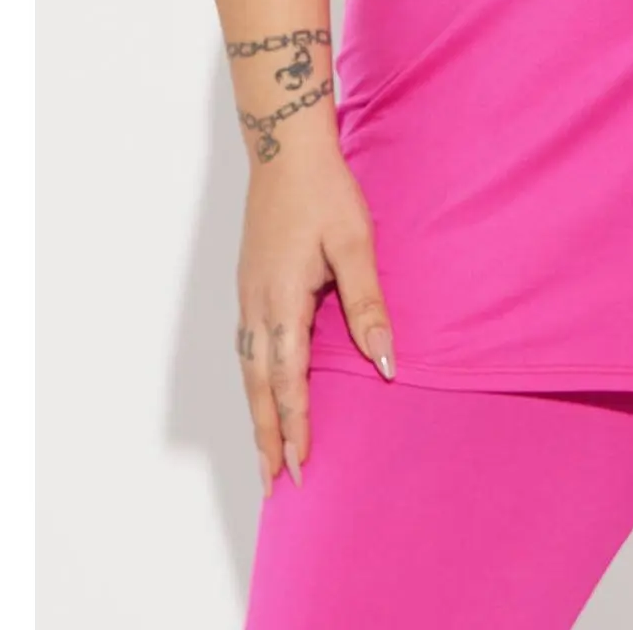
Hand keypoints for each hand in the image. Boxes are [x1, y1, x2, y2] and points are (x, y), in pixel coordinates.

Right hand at [235, 140, 395, 496]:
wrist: (285, 149)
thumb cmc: (325, 191)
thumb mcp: (355, 244)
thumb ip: (366, 303)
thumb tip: (385, 360)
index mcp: (283, 301)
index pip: (288, 380)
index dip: (295, 425)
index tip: (300, 466)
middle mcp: (257, 304)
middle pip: (259, 386)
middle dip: (268, 435)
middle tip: (274, 482)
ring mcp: (249, 294)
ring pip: (248, 368)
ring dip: (257, 412)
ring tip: (265, 450)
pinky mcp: (250, 282)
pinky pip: (247, 345)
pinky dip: (253, 379)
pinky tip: (261, 388)